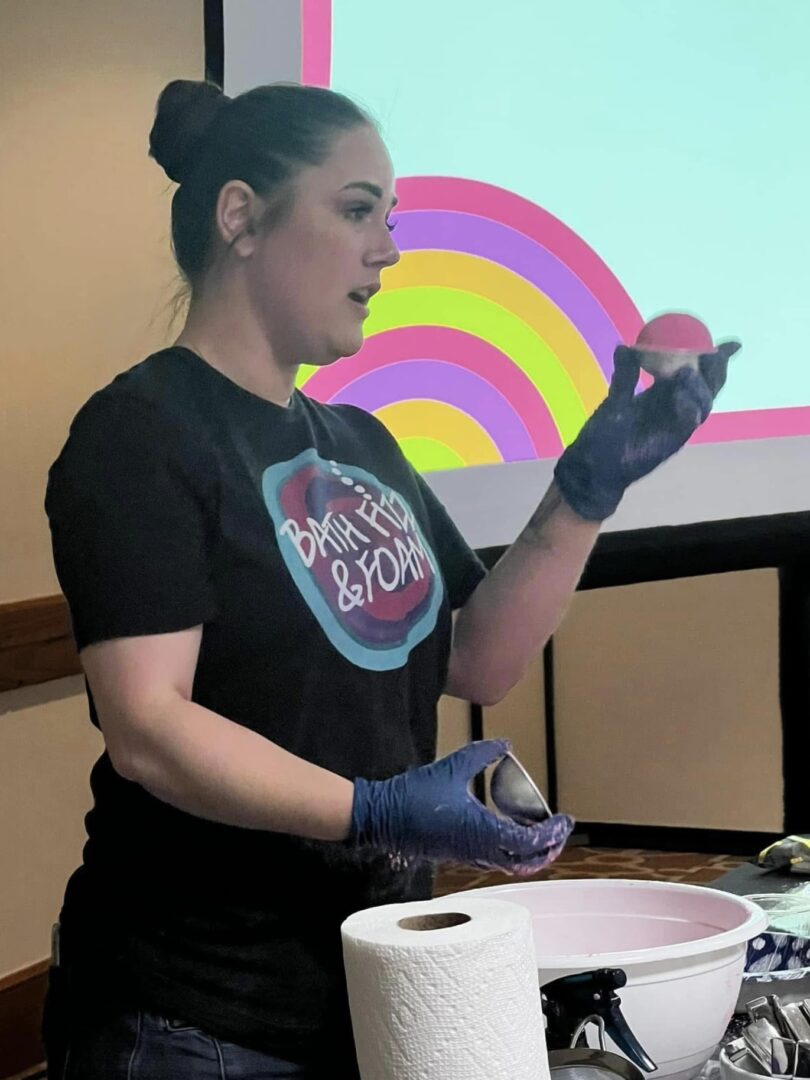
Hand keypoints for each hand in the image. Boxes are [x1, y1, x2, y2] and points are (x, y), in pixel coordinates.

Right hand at [350, 739, 573, 874]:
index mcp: (483, 832)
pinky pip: (495, 860)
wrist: (383, 818)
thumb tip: (504, 745)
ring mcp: (469, 857)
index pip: (530, 842)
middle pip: (527, 862)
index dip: (552, 833)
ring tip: (541, 833)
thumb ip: (482, 754)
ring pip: (511, 864)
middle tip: (559, 832)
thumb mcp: (453, 767)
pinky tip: (510, 832)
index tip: (564, 820)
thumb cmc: (416, 795)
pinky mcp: (459, 856)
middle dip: (548, 850)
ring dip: (532, 853)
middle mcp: (479, 851)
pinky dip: (512, 851)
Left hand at [554, 341, 739, 520]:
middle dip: (715, 368)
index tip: (732, 344)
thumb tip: (624, 347)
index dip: (713, 356)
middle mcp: (677, 402)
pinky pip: (689, 422)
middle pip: (707, 383)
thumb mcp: (616, 399)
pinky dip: (689, 408)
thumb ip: (625, 376)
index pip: (694, 369)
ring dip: (700, 385)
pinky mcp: (675, 438)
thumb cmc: (606, 431)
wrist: (598, 463)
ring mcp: (678, 421)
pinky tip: (682, 398)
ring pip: (703, 401)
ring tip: (687, 373)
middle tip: (715, 354)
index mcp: (664, 389)